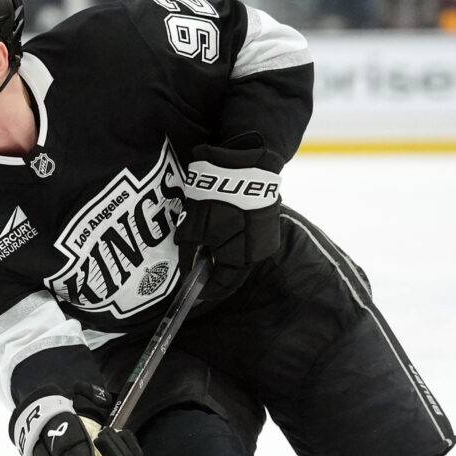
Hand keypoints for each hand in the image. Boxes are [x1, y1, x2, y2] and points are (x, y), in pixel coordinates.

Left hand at [177, 133, 286, 299]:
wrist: (245, 161)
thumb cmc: (216, 197)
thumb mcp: (193, 227)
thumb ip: (189, 253)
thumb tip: (188, 271)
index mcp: (242, 257)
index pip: (224, 285)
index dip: (208, 291)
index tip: (195, 294)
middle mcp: (259, 251)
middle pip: (235, 272)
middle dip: (216, 275)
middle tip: (199, 275)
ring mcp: (266, 235)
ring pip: (242, 257)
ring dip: (225, 259)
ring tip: (207, 256)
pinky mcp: (267, 220)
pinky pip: (248, 241)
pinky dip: (234, 244)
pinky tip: (221, 238)